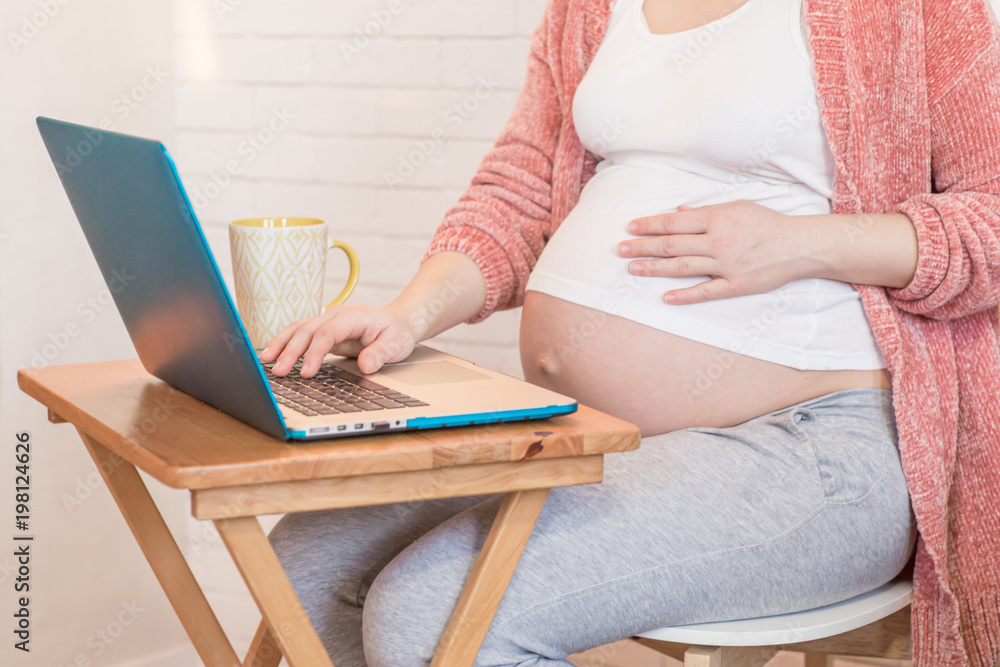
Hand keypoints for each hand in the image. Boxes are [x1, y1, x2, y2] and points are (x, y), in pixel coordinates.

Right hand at [258, 304, 416, 377]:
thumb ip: (381, 353)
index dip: (315, 353)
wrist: (397, 322)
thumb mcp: (396, 344)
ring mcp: (327, 321)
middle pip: (307, 330)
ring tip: (265, 361)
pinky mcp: (323, 330)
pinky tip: (273, 355)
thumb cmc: (396, 333)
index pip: (327, 333)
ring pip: (298, 329)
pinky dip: (285, 343)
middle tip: (279, 372)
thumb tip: (365, 365)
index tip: (307, 373)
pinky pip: (300, 335)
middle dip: (290, 351)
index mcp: (352, 317)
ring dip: (281, 344)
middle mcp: (336, 315)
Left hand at [616, 201, 811, 304]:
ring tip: (632, 268)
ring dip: (654, 268)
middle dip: (643, 246)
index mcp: (718, 218)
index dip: (650, 225)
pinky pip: (706, 291)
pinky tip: (665, 297)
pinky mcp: (737, 285)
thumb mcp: (738, 207)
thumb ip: (706, 212)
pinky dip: (684, 295)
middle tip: (620, 249)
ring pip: (682, 267)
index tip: (630, 227)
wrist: (800, 245)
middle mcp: (718, 241)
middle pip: (672, 245)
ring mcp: (727, 265)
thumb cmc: (768, 223)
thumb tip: (678, 213)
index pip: (675, 222)